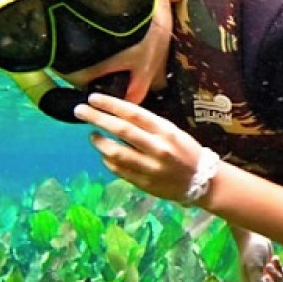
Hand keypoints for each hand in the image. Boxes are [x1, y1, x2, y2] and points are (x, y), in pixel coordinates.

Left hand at [74, 93, 202, 202]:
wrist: (203, 181)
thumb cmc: (186, 151)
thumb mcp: (172, 132)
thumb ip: (149, 125)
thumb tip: (119, 114)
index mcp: (165, 131)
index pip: (133, 113)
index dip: (111, 104)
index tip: (93, 98)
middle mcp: (157, 148)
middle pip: (121, 129)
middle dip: (97, 118)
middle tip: (79, 111)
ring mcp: (149, 167)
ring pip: (115, 152)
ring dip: (99, 142)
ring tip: (93, 135)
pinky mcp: (143, 183)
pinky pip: (118, 169)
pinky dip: (107, 159)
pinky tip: (105, 154)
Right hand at [237, 232, 282, 281]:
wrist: (254, 237)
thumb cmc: (251, 251)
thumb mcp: (254, 266)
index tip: (268, 278)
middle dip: (278, 281)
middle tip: (269, 266)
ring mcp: (266, 281)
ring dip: (280, 274)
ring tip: (273, 260)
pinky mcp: (273, 274)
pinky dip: (282, 270)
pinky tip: (276, 258)